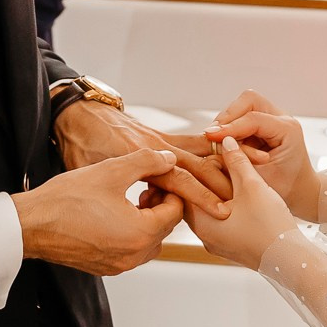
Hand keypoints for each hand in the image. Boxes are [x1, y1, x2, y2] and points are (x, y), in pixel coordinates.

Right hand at [16, 149, 198, 274]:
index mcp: (142, 234)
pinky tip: (111, 214)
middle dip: (159, 205)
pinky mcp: (104, 267)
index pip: (176, 211)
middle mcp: (134, 256)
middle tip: (142, 186)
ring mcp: (119, 265)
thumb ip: (147, 161)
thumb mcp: (112, 170)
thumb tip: (169, 159)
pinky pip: (130, 251)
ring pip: (149, 241)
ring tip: (127, 200)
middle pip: (165, 228)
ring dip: (146, 220)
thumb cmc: (68, 199)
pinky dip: (130, 234)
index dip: (169, 189)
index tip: (154, 177)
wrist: (32, 224)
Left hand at [58, 99, 232, 213]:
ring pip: (198, 151)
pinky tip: (228, 155)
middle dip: (222, 182)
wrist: (78, 115)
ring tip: (248, 171)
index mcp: (141, 157)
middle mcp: (155, 145)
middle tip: (245, 197)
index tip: (222, 210)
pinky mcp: (160, 136)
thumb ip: (120, 187)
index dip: (201, 197)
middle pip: (197, 165)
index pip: (180, 180)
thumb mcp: (95, 171)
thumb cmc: (82, 145)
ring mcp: (159, 139)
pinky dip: (210, 148)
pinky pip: (191, 142)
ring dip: (222, 162)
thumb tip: (139, 211)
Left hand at [183, 138, 299, 269]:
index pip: (182, 190)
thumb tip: (225, 141)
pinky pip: (220, 220)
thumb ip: (236, 161)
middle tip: (211, 161)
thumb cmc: (270, 226)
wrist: (292, 260)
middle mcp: (204, 236)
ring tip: (228, 174)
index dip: (190, 168)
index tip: (198, 154)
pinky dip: (225, 205)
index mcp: (201, 223)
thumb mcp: (252, 186)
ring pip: (208, 210)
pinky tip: (239, 194)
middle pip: (194, 200)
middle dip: (203, 179)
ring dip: (215, 191)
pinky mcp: (231, 246)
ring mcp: (217, 243)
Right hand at [197, 90, 316, 218]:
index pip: (254, 118)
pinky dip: (230, 126)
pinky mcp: (263, 122)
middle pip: (249, 100)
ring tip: (217, 141)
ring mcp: (273, 117)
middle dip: (228, 116)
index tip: (211, 137)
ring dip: (227, 121)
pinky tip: (224, 141)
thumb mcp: (261, 178)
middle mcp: (282, 118)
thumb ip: (240, 160)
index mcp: (288, 130)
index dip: (230, 127)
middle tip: (212, 136)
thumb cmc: (285, 187)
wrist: (299, 189)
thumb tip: (216, 144)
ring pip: (243, 105)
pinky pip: (242, 114)